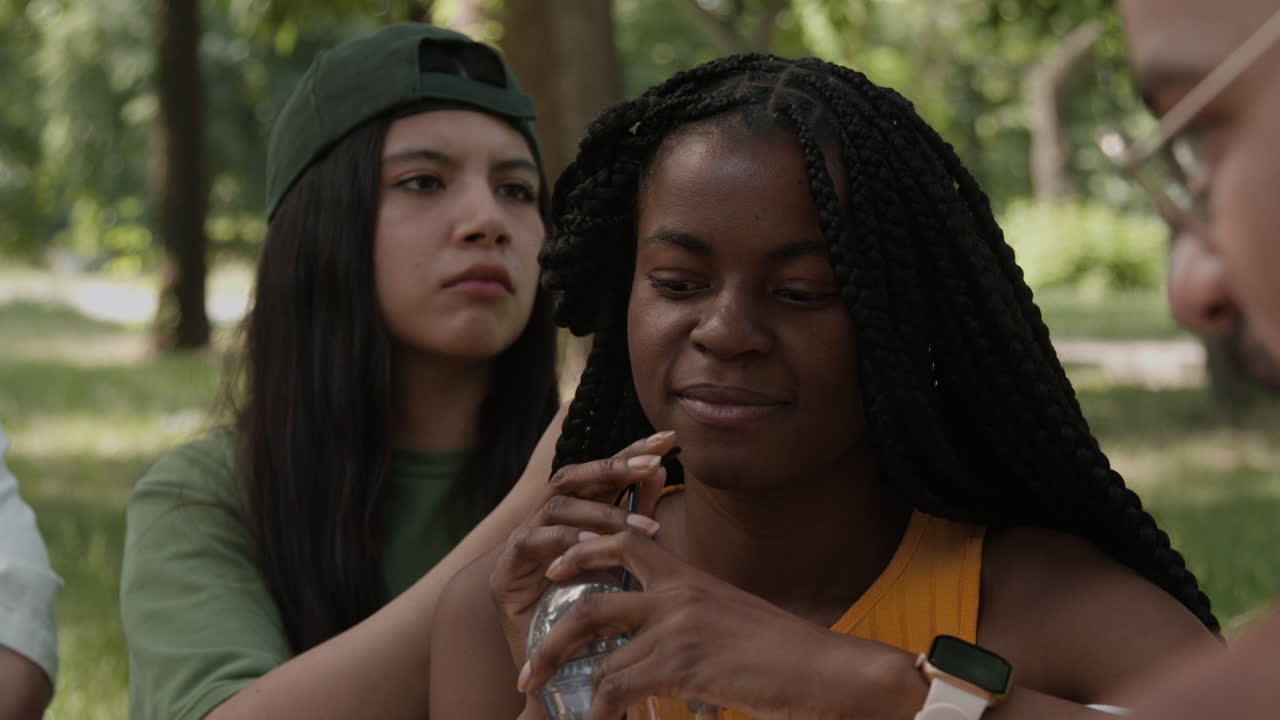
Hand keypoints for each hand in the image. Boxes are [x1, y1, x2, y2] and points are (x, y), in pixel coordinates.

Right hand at [489, 430, 676, 667]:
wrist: (558, 676)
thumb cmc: (596, 618)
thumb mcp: (624, 565)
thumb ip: (637, 519)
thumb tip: (659, 471)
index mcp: (572, 516)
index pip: (600, 475)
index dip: (630, 453)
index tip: (667, 441)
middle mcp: (544, 521)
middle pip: (573, 476)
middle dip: (614, 466)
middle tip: (652, 464)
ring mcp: (523, 542)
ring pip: (556, 505)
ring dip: (601, 512)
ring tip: (642, 527)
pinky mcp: (505, 570)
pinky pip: (532, 542)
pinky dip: (564, 541)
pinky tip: (592, 546)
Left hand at [520, 531, 895, 719]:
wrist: (828, 670)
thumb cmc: (785, 656)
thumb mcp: (731, 622)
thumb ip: (692, 623)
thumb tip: (667, 650)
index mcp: (689, 577)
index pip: (624, 543)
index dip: (582, 551)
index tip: (555, 568)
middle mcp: (677, 591)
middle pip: (591, 595)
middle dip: (551, 631)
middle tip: (528, 662)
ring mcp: (677, 624)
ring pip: (593, 643)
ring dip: (559, 673)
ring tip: (541, 699)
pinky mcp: (681, 660)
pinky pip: (615, 686)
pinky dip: (596, 712)